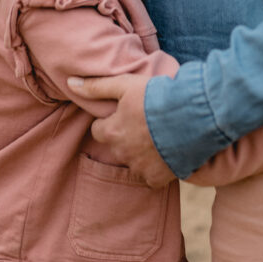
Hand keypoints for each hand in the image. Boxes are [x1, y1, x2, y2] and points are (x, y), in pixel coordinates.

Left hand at [67, 73, 175, 187]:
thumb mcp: (125, 84)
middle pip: (116, 146)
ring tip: (158, 135)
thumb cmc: (157, 97)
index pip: (99, 129)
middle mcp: (122, 153)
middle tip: (143, 122)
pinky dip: (156, 167)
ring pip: (133, 161)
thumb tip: (70, 83)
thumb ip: (96, 86)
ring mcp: (140, 168)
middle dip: (125, 136)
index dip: (111, 120)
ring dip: (141, 151)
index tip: (125, 113)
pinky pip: (151, 176)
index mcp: (112, 132)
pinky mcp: (158, 179)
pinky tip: (167, 151)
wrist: (192, 117)